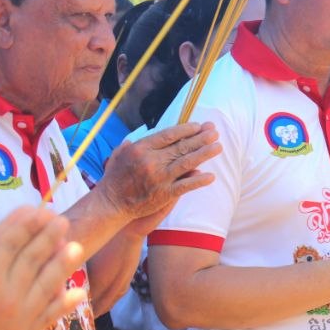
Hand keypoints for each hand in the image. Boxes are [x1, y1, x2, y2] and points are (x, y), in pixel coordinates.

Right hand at [0, 207, 85, 329]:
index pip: (9, 241)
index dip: (24, 223)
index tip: (36, 209)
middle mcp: (6, 293)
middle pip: (32, 257)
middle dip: (48, 236)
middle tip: (61, 220)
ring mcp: (18, 316)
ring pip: (47, 282)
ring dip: (63, 263)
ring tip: (76, 246)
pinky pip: (49, 315)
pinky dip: (65, 303)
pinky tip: (77, 293)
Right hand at [97, 122, 220, 223]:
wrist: (111, 203)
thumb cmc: (114, 177)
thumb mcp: (120, 154)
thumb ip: (134, 143)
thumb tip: (148, 136)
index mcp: (141, 148)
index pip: (168, 135)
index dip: (186, 130)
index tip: (198, 126)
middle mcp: (151, 161)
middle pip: (181, 147)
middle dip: (200, 138)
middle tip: (215, 132)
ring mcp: (159, 178)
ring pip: (187, 163)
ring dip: (204, 154)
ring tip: (218, 147)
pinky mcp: (164, 194)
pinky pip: (185, 186)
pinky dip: (198, 180)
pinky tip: (210, 176)